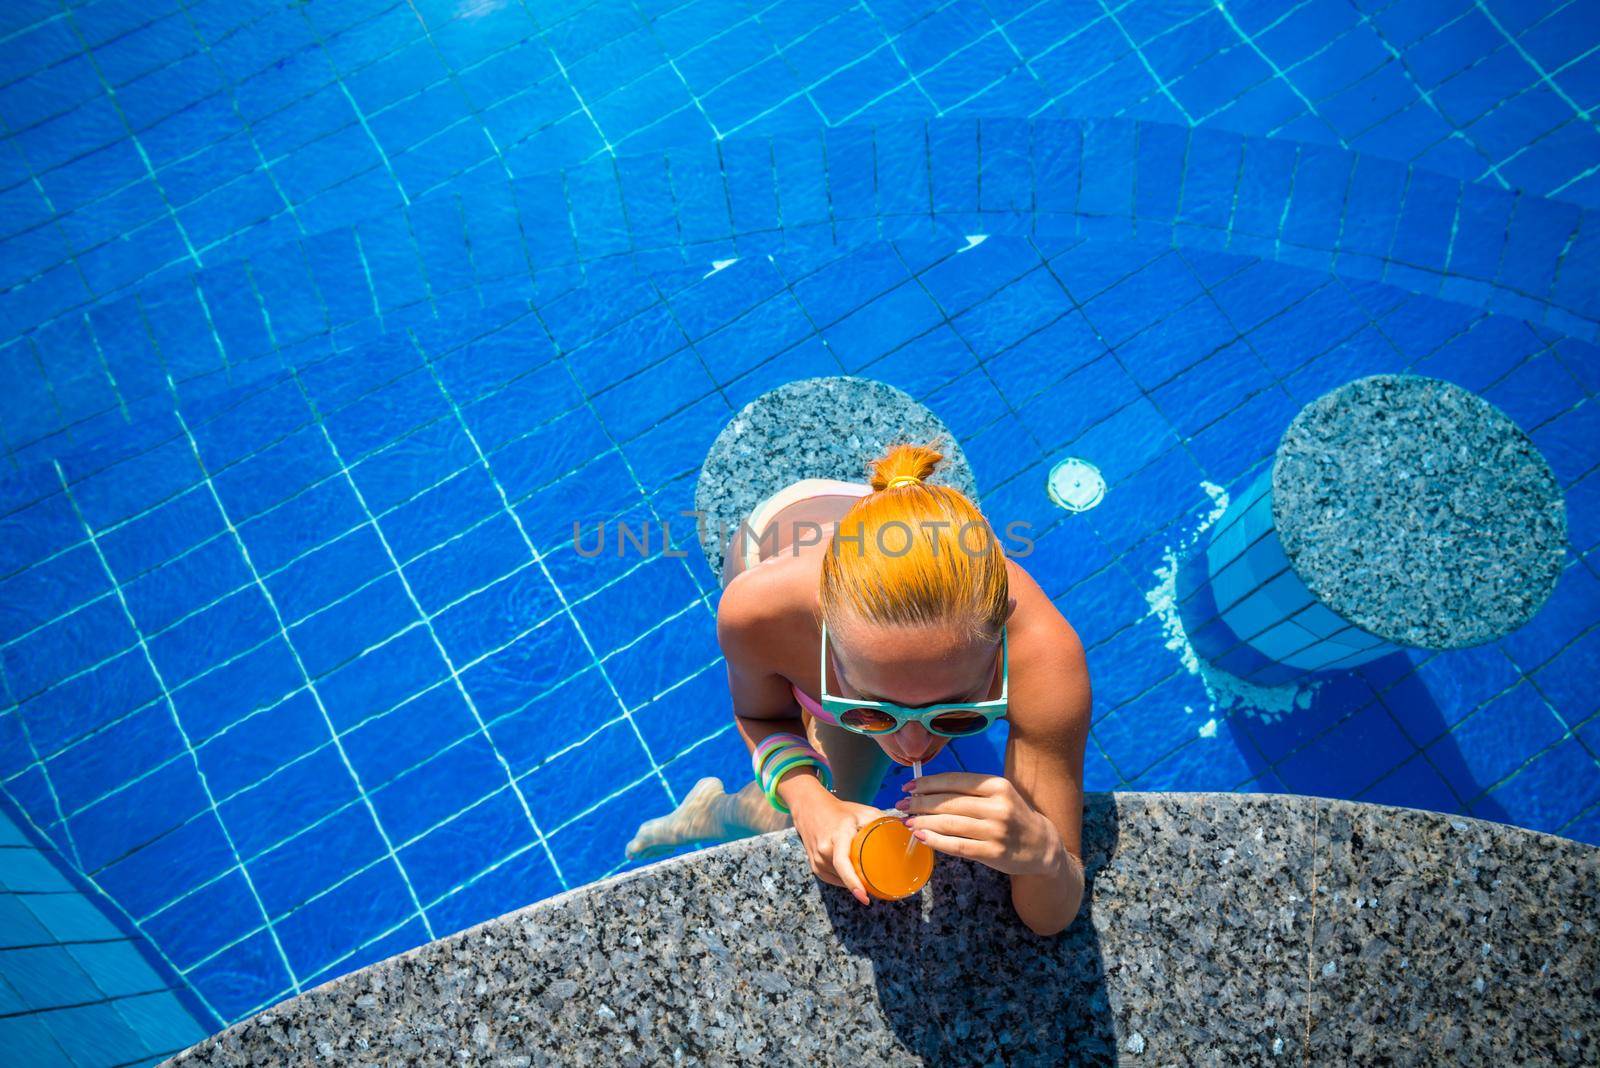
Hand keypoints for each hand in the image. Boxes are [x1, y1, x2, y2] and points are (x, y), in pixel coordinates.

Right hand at [789, 793, 892, 905]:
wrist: (810, 809)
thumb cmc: (840, 811)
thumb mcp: (862, 812)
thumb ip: (881, 822)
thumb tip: (905, 833)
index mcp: (838, 836)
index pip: (843, 863)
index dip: (853, 882)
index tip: (864, 897)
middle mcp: (824, 850)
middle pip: (845, 875)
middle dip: (861, 885)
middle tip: (879, 888)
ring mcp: (817, 860)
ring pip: (840, 880)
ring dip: (854, 882)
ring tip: (867, 877)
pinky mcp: (815, 867)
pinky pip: (834, 879)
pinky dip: (845, 880)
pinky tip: (853, 875)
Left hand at [896, 772, 1063, 876]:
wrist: (1041, 845)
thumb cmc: (1012, 816)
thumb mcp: (998, 795)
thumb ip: (968, 791)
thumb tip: (926, 790)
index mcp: (996, 785)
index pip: (954, 781)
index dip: (927, 783)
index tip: (908, 786)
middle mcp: (997, 806)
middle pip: (948, 802)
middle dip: (919, 802)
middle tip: (901, 804)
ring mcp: (995, 830)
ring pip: (949, 823)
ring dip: (923, 821)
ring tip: (907, 821)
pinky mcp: (992, 852)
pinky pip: (956, 845)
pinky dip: (935, 840)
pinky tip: (921, 836)